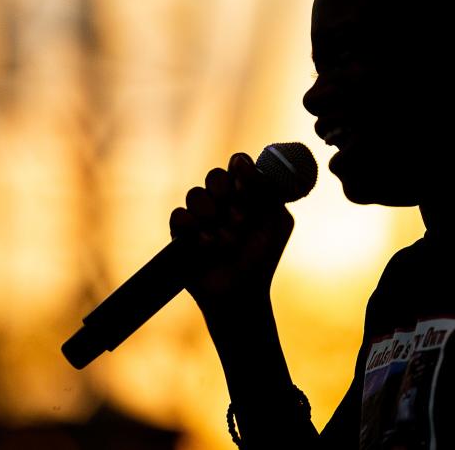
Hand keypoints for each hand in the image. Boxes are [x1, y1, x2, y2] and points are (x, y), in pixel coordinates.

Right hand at [169, 153, 294, 308]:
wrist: (241, 292)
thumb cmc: (263, 257)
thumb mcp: (276, 221)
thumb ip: (267, 189)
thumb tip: (244, 163)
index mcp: (247, 194)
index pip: (239, 165)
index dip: (241, 169)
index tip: (246, 185)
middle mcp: (223, 201)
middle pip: (215, 175)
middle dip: (225, 191)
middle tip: (240, 216)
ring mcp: (201, 216)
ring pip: (195, 194)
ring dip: (212, 215)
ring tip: (227, 240)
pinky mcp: (181, 233)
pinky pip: (179, 215)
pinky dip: (192, 227)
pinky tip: (206, 243)